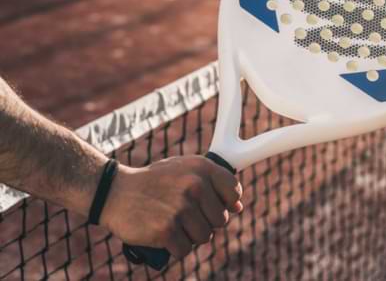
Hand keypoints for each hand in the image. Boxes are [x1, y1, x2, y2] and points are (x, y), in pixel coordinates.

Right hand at [100, 156, 242, 258]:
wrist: (115, 192)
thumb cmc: (155, 182)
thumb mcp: (184, 170)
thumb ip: (212, 184)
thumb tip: (238, 207)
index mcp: (202, 167)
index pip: (234, 192)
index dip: (226, 202)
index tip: (210, 204)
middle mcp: (194, 186)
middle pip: (221, 220)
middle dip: (204, 222)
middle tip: (183, 214)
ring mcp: (181, 208)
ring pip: (205, 237)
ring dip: (190, 236)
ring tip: (172, 222)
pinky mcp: (166, 230)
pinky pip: (185, 250)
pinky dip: (175, 248)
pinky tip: (163, 234)